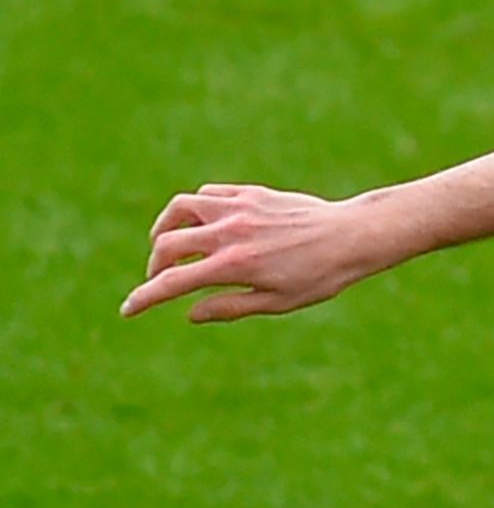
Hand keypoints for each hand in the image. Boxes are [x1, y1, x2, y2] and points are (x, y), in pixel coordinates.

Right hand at [121, 184, 395, 322]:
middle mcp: (228, 232)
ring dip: (165, 228)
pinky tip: (201, 224)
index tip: (129, 310)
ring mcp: (236, 207)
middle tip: (159, 279)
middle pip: (167, 244)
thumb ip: (230, 307)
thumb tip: (189, 314)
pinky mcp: (248, 193)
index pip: (173, 282)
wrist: (351, 237)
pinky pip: (207, 195)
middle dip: (155, 265)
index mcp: (233, 265)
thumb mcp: (277, 302)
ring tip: (168, 245)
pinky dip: (194, 210)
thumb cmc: (320, 277)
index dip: (145, 298)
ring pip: (180, 209)